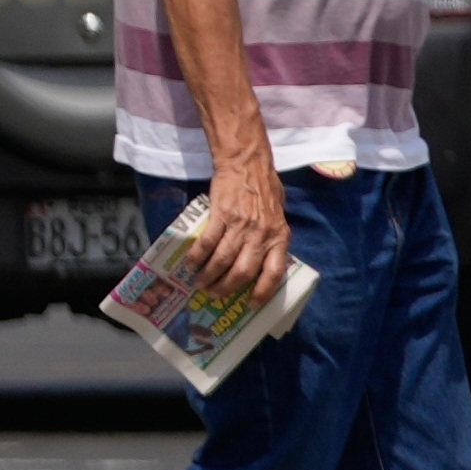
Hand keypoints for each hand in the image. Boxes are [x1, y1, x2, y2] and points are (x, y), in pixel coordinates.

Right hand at [188, 157, 290, 305]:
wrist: (247, 164)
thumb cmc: (266, 188)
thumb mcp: (279, 215)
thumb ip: (273, 236)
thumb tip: (265, 257)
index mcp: (279, 237)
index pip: (274, 272)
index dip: (262, 292)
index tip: (251, 305)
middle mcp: (261, 235)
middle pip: (243, 271)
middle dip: (227, 287)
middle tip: (215, 295)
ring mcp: (240, 226)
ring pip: (223, 259)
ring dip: (210, 275)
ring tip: (200, 283)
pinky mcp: (220, 215)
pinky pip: (207, 241)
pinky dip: (197, 256)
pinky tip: (191, 263)